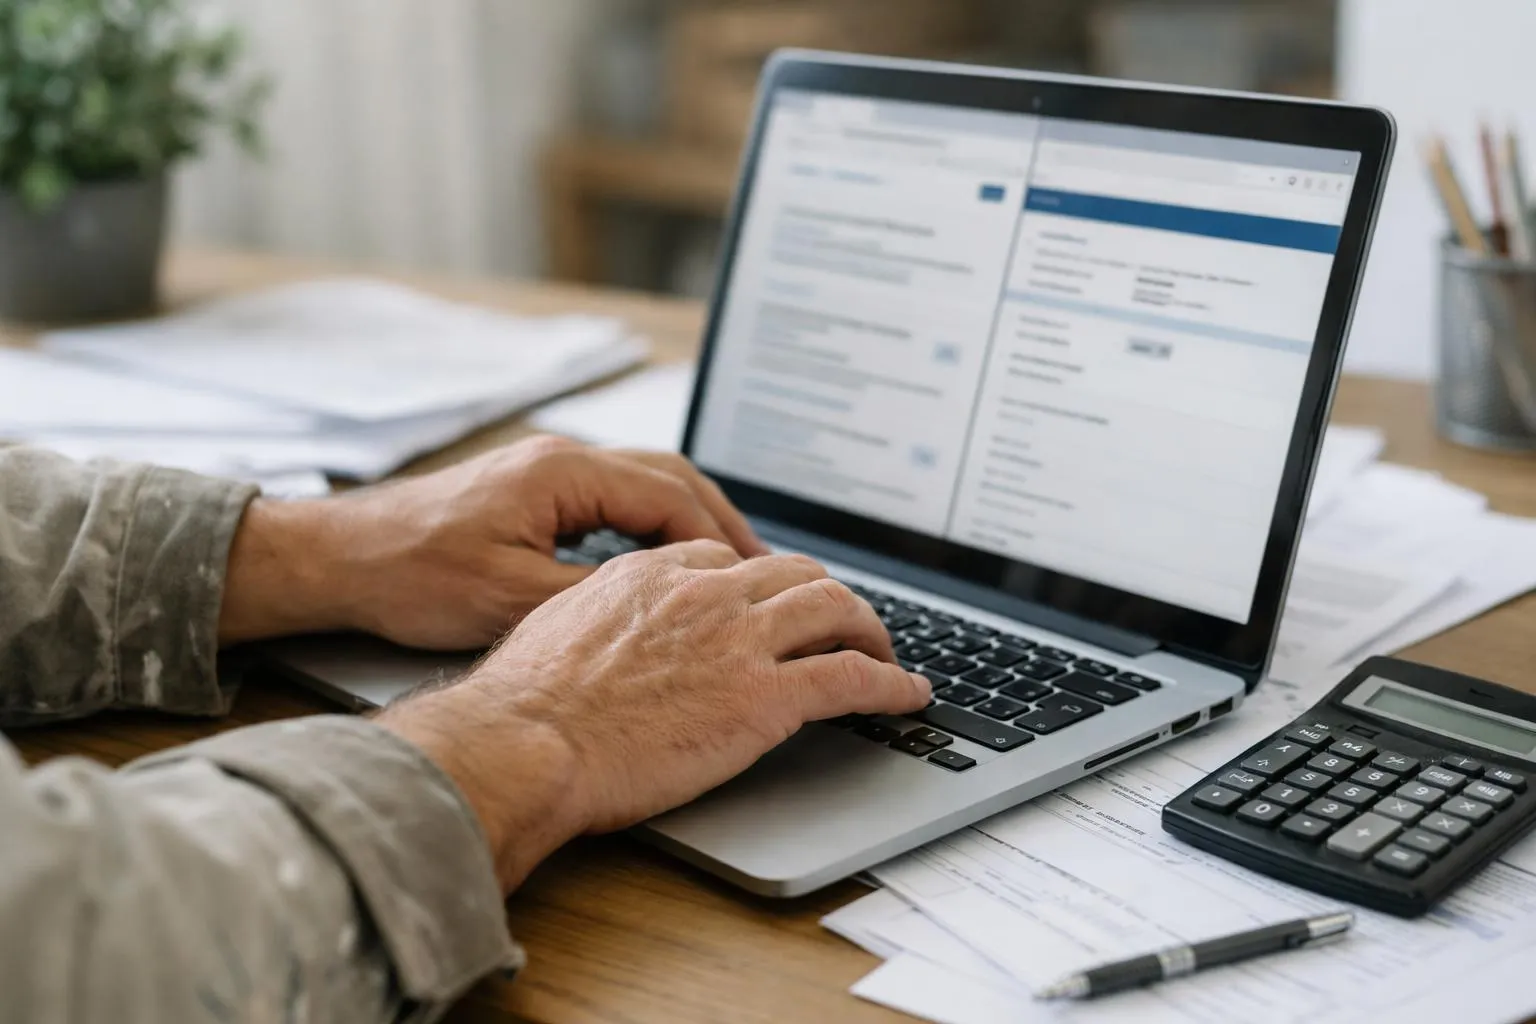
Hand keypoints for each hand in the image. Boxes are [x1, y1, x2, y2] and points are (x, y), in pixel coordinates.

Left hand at [217, 436, 767, 647]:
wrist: (340, 559)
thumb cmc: (410, 573)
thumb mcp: (511, 599)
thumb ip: (592, 596)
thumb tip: (659, 605)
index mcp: (562, 472)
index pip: (669, 496)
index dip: (718, 540)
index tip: (752, 577)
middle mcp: (560, 459)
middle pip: (668, 477)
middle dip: (720, 520)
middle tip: (759, 567)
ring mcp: (545, 472)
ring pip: (643, 484)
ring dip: (688, 520)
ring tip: (726, 565)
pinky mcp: (530, 492)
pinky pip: (612, 499)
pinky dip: (651, 525)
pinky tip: (662, 560)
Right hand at [373, 541, 931, 891]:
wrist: (527, 742)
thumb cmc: (526, 704)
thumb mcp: (557, 626)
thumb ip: (601, 615)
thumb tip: (609, 633)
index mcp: (653, 573)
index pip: (730, 560)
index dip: (762, 584)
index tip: (773, 605)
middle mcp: (706, 592)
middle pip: (796, 572)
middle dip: (826, 595)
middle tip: (842, 623)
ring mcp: (741, 641)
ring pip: (835, 608)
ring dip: (869, 629)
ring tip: (884, 654)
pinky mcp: (766, 697)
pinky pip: (852, 677)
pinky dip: (892, 683)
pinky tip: (909, 694)